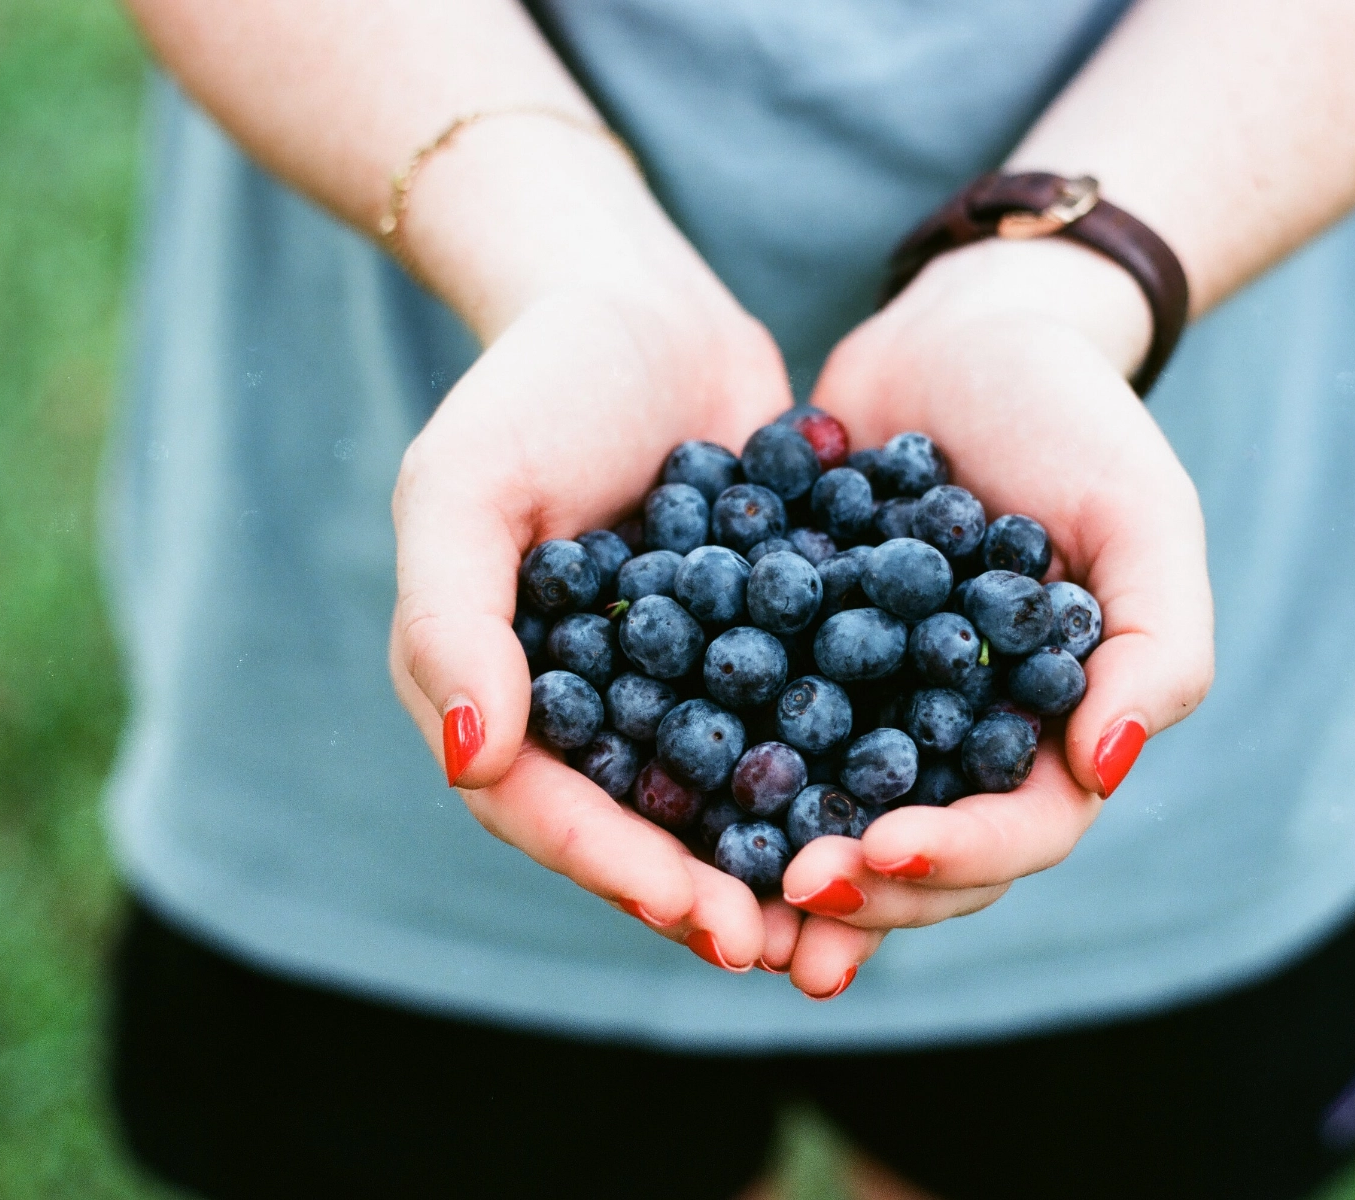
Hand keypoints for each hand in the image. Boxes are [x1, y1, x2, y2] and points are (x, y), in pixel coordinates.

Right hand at [388, 264, 795, 974]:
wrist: (640, 305)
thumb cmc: (533, 386)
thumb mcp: (464, 485)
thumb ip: (450, 621)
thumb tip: (473, 763)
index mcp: (505, 689)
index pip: (548, 808)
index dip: (620, 871)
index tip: (704, 920)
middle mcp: (589, 702)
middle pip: (641, 823)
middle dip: (708, 891)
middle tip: (785, 950)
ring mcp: (679, 677)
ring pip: (723, 790)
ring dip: (779, 856)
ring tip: (849, 909)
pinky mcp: (759, 641)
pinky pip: (792, 717)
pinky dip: (836, 765)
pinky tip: (905, 801)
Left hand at [771, 237, 1213, 998]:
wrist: (961, 333)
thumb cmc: (1070, 415)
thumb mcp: (1141, 514)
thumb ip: (1157, 644)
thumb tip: (1106, 769)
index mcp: (1053, 727)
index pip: (1020, 830)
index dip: (958, 857)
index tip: (882, 852)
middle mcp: (962, 737)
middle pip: (921, 853)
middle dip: (862, 886)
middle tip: (791, 889)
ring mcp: (877, 706)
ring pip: (836, 815)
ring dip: (786, 868)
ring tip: (723, 898)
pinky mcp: (800, 663)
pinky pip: (760, 732)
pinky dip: (723, 777)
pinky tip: (665, 801)